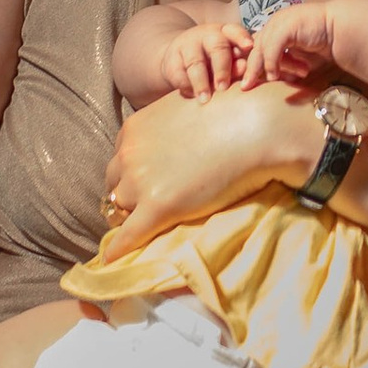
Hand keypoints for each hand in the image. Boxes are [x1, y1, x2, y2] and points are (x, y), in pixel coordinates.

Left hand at [102, 76, 307, 250]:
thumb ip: (168, 123)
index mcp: (134, 129)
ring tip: (141, 228)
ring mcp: (141, 182)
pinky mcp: (157, 208)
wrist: (255, 127)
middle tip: (145, 206)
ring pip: (119, 208)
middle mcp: (130, 154)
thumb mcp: (184, 108)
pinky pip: (128, 236)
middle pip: (114, 184)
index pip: (121, 160)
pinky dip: (118, 249)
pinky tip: (112, 260)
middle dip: (127, 195)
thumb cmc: (230, 111)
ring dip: (129, 217)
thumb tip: (176, 135)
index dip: (132, 174)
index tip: (144, 183)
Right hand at [123, 14, 249, 105]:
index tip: (249, 46)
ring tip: (205, 99)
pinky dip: (186, 87)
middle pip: (217, 48)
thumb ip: (237, 63)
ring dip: (201, 82)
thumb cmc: (214, 59)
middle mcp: (207, 35)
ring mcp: (188, 46)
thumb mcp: (228, 57)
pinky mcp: (172, 60)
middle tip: (223, 87)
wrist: (179, 57)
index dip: (241, 38)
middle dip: (222, 68)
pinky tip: (191, 96)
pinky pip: (180, 75)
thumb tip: (245, 70)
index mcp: (226, 32)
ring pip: (195, 63)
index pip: (235, 31)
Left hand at [243, 4, 340, 92]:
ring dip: (259, 68)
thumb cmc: (322, 44)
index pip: (258, 46)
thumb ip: (285, 64)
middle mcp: (276, 22)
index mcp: (277, 27)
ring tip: (255, 83)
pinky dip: (271, 63)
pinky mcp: (287, 26)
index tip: (248, 81)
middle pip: (255, 47)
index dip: (252, 63)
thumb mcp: (299, 57)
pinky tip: (274, 76)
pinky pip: (273, 47)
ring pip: (261, 47)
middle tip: (245, 86)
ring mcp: (280, 21)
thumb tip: (274, 79)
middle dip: (250, 67)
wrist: (340, 31)